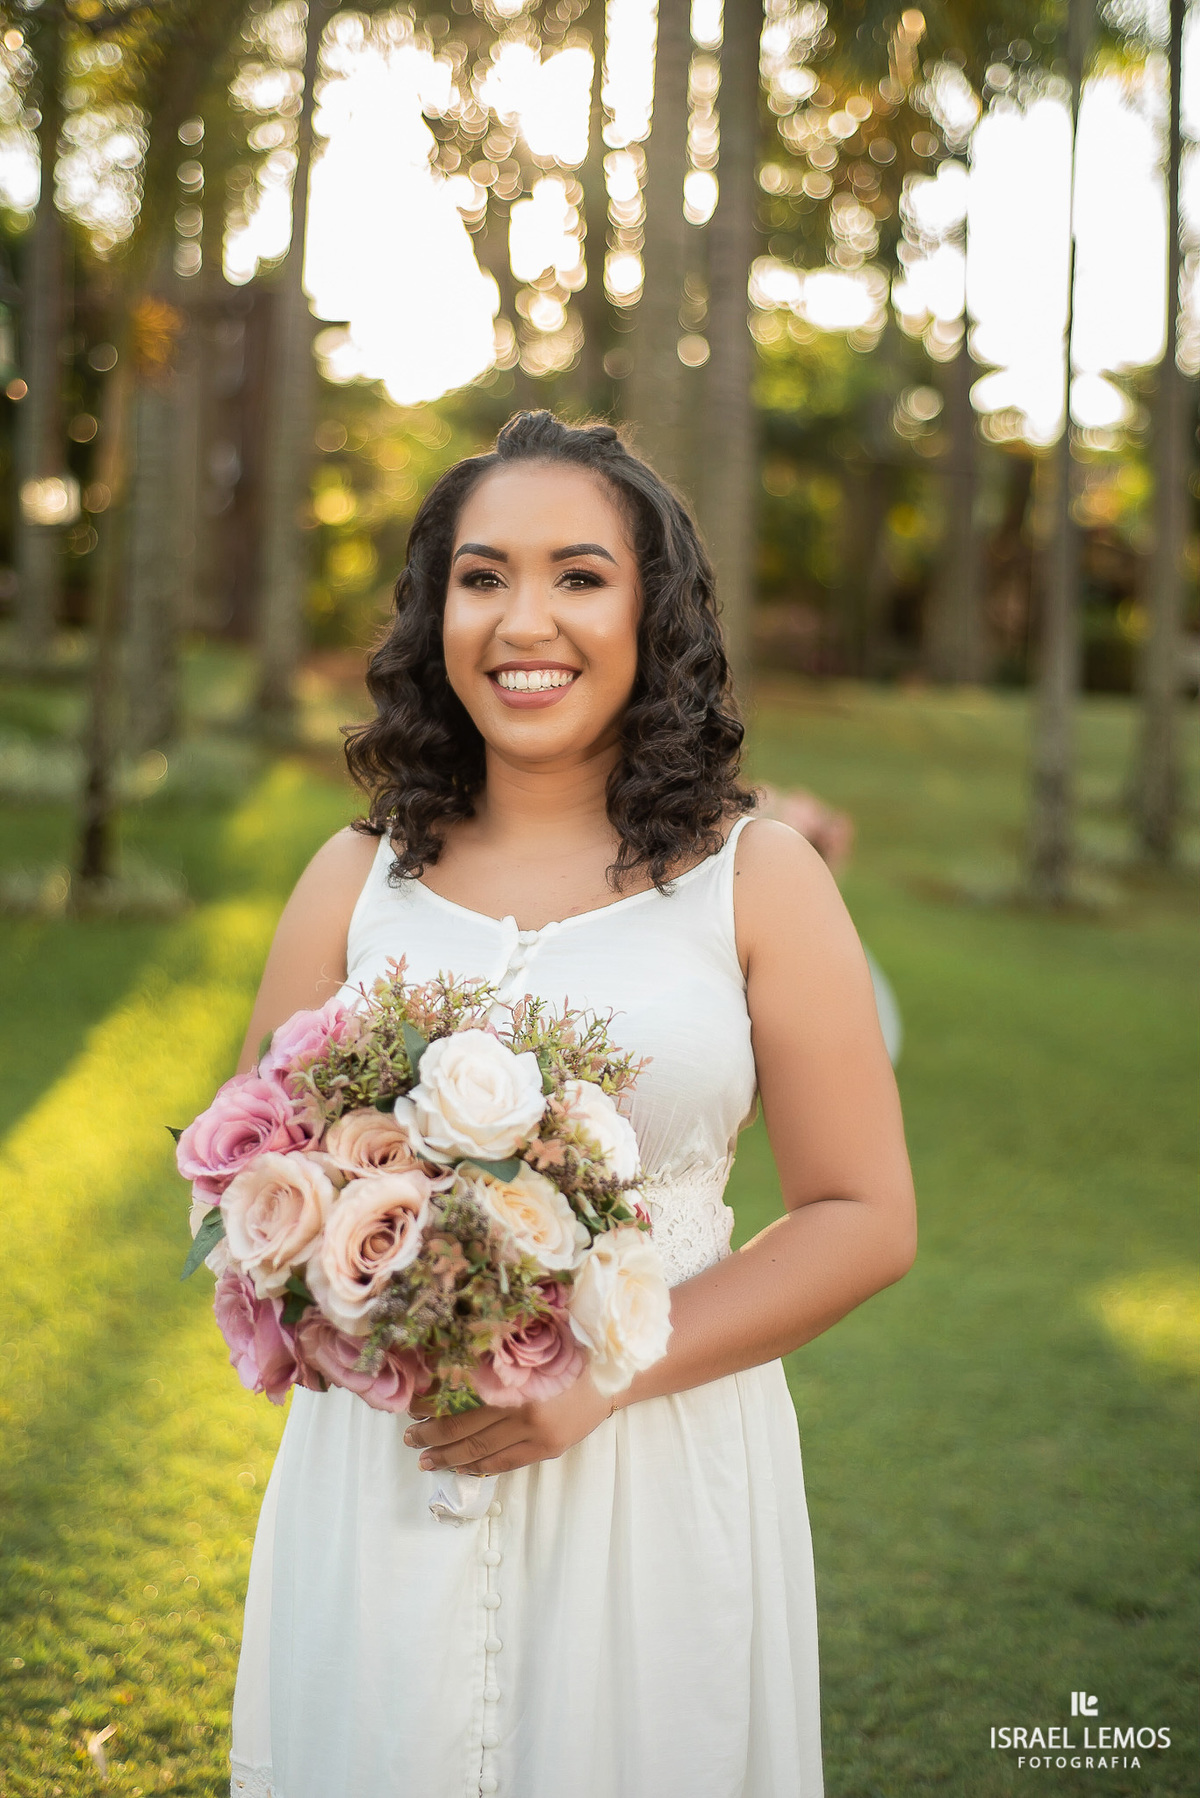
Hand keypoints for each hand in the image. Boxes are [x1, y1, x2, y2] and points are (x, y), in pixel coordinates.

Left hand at [404, 1372, 613, 1475]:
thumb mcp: (529, 1351)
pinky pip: (504, 1463)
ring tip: (426, 1459)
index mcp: (515, 1381)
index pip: (461, 1399)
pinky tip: (462, 1467)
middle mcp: (522, 1410)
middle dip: (432, 1436)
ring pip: (481, 1451)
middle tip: (410, 1438)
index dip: (434, 1406)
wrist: (611, 1376)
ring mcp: (535, 1434)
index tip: (413, 1407)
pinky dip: (480, 1466)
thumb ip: (496, 1363)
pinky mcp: (546, 1449)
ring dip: (449, 1456)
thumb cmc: (567, 1353)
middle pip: (465, 1429)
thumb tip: (449, 1372)